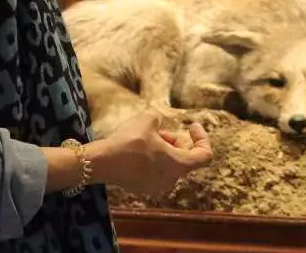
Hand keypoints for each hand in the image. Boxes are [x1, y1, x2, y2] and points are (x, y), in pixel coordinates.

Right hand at [91, 110, 212, 195]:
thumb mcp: (148, 119)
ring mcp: (155, 187)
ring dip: (163, 150)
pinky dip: (153, 160)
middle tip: (161, 130)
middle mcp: (170, 180)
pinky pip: (155, 172)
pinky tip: (137, 149)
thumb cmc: (129, 141)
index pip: (204, 156)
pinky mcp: (141, 188)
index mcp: (179, 165)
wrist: (102, 162)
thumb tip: (158, 122)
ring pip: (169, 165)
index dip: (202, 138)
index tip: (192, 126)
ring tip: (148, 137)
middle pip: (184, 158)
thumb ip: (159, 117)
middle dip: (176, 141)